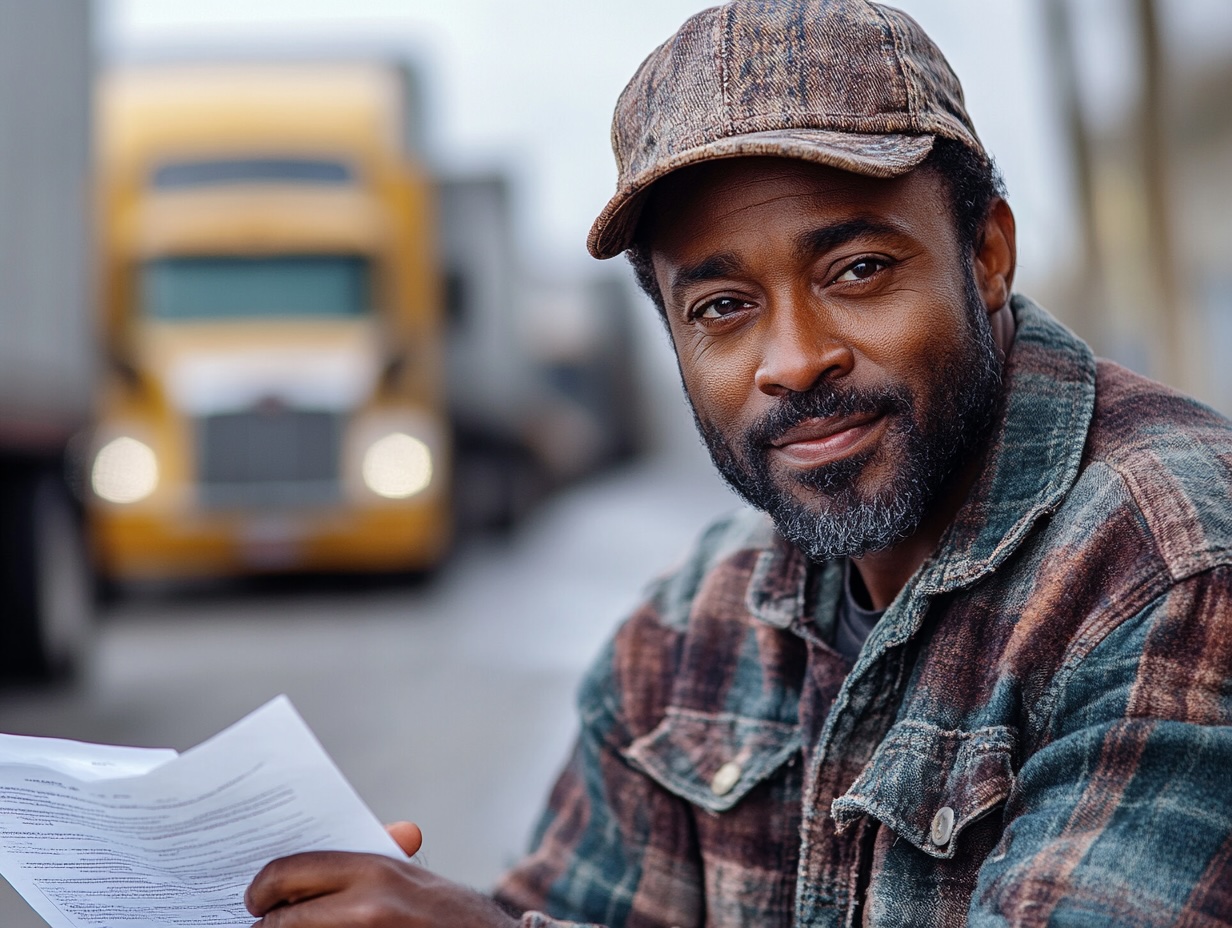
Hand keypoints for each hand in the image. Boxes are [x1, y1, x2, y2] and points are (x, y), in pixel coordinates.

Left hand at [245, 823, 517, 927]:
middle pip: (281, 920)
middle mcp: (366, 907)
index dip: (262, 888)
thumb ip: (366, 865)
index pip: (290, 872)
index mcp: (374, 871)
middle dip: (265, 925)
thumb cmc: (448, 914)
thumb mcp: (409, 881)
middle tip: (259, 925)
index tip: (252, 900)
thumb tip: (300, 873)